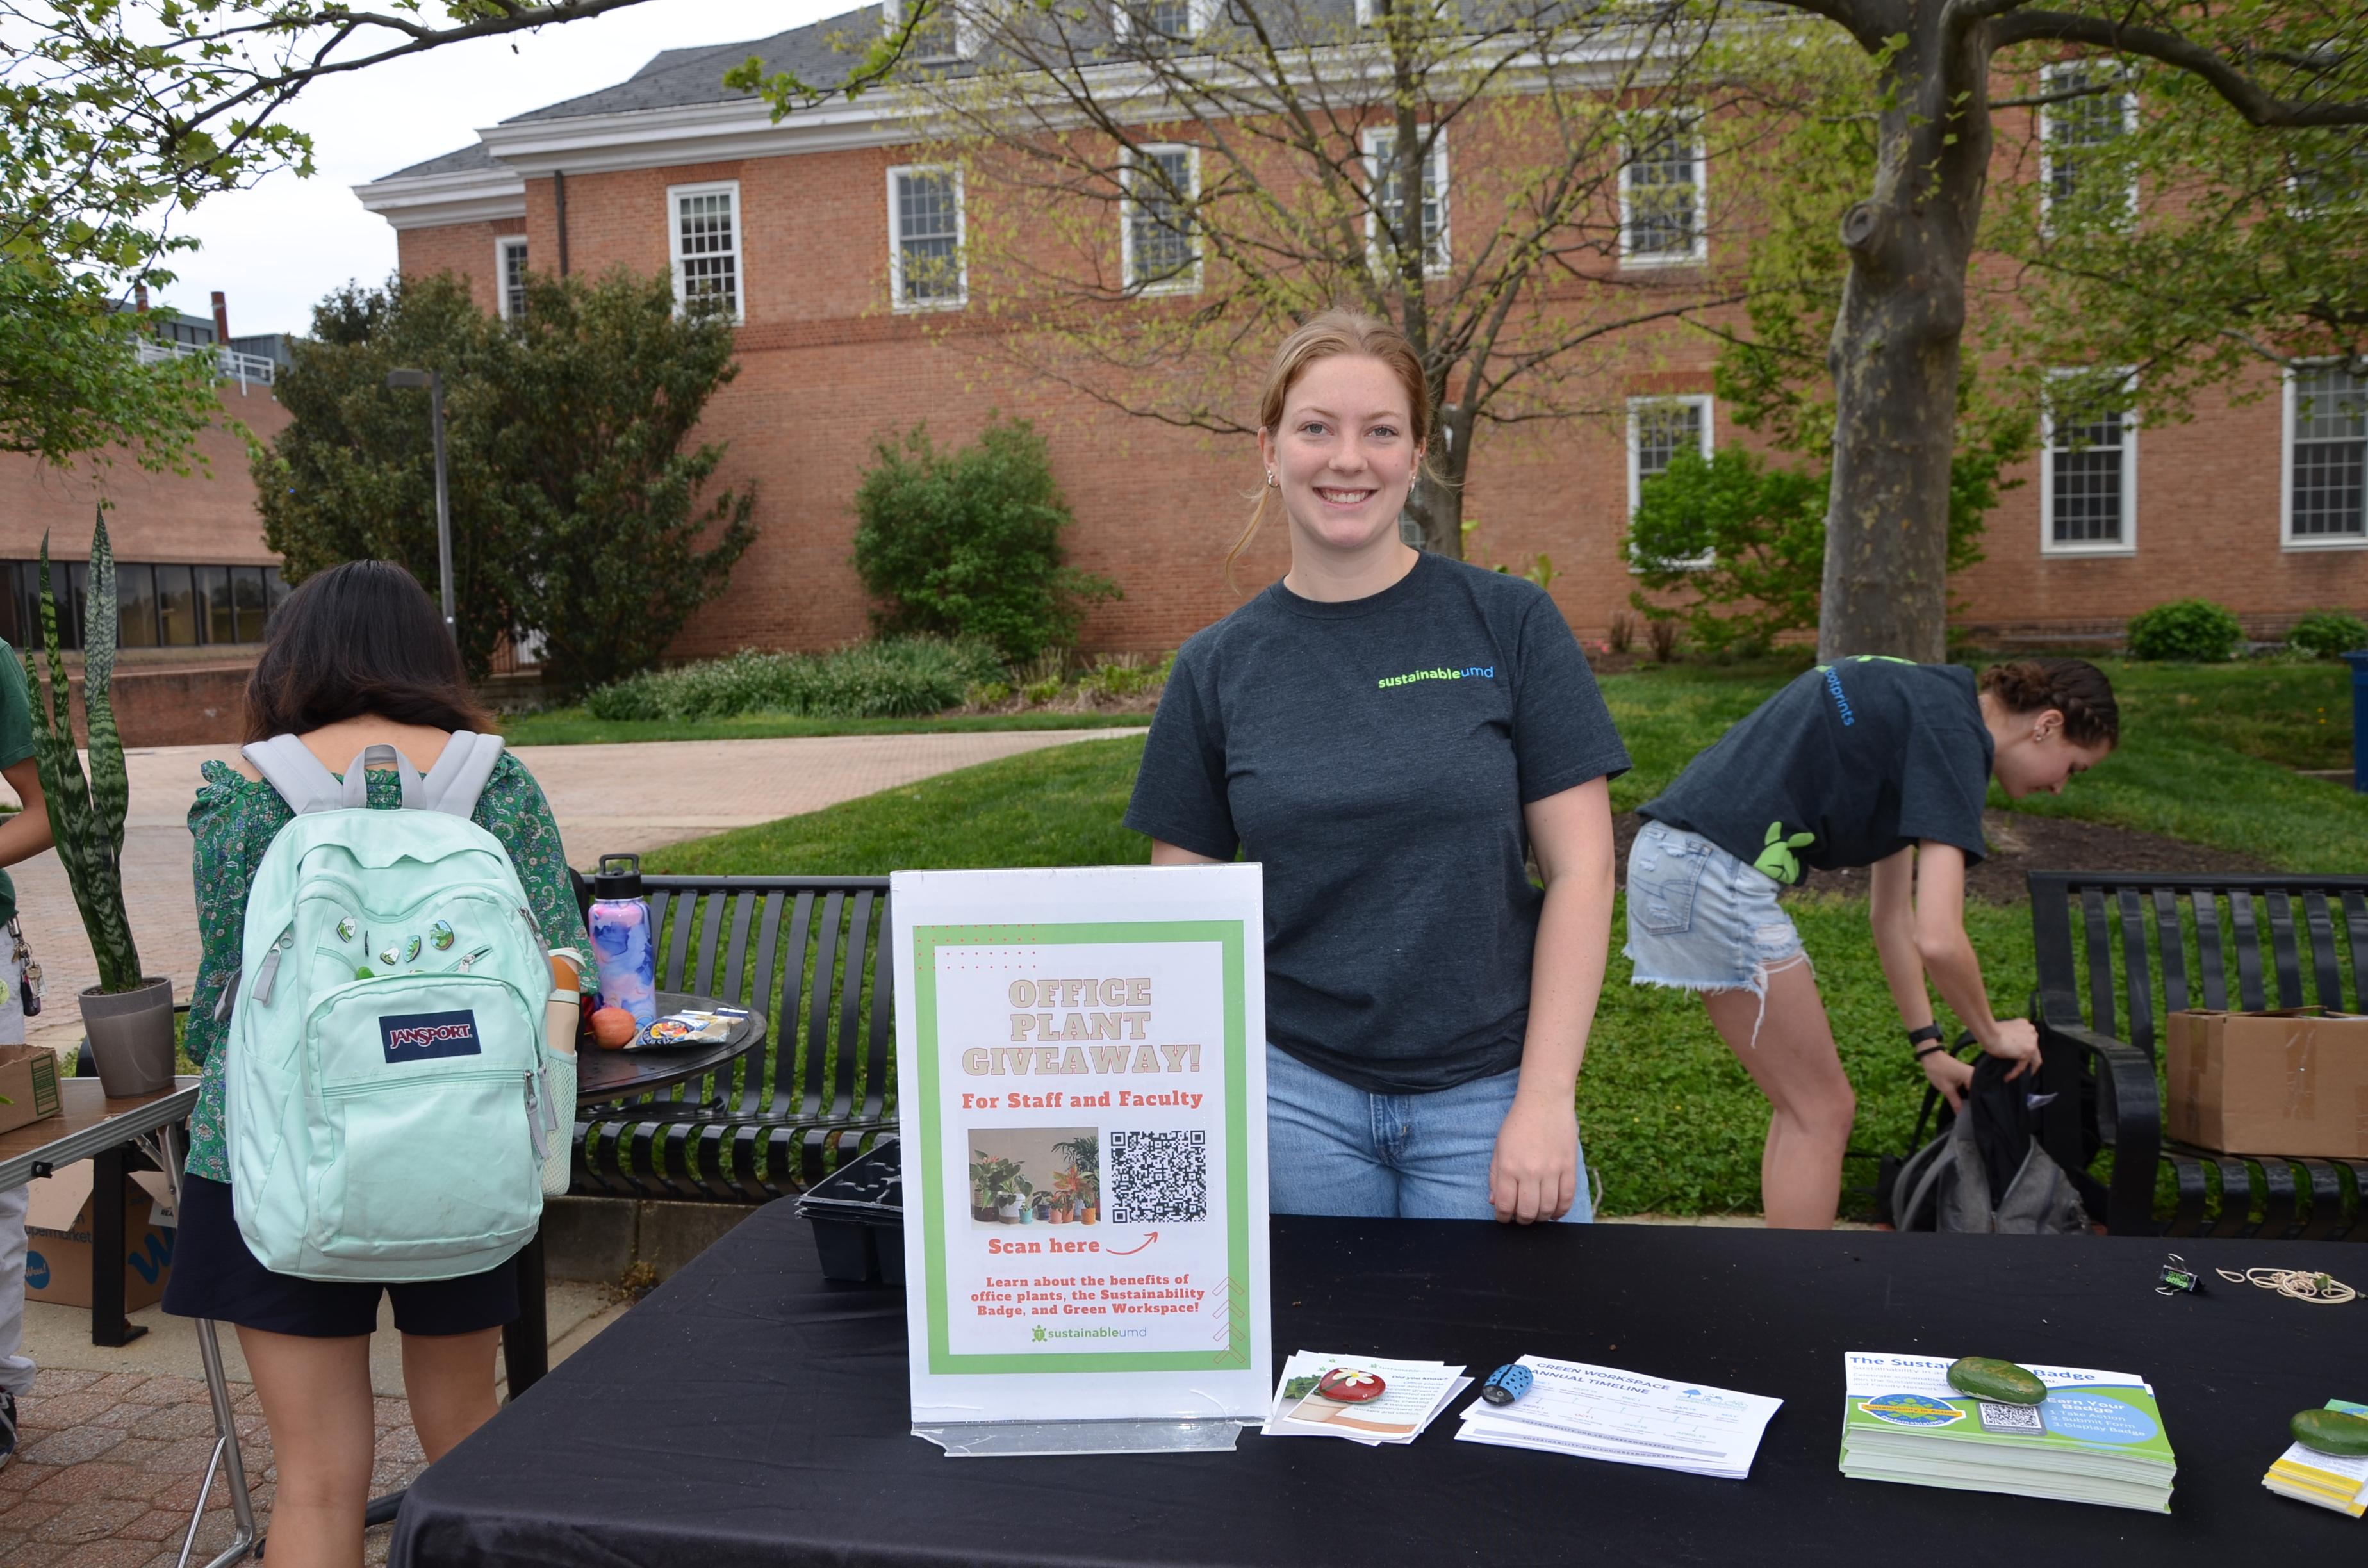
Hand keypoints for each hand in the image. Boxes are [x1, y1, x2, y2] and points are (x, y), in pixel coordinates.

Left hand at [1489, 1092, 1577, 1223]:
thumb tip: (1495, 1202)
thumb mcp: (1498, 1148)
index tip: (1504, 1218)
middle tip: (1521, 1217)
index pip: (1505, 1206)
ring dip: (1541, 1217)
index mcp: (1508, 1167)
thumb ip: (1495, 1177)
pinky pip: (1567, 1198)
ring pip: (1548, 1209)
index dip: (1503, 1218)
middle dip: (1522, 1220)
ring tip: (1537, 1214)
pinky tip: (1555, 1212)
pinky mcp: (1569, 1166)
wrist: (1544, 1101)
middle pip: (1527, 1212)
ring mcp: (1551, 1170)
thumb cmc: (1517, 1124)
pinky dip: (1561, 1210)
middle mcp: (1529, 1171)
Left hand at [1919, 1049, 1975, 1110]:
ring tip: (1968, 1111)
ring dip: (1970, 1099)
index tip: (1973, 1117)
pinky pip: (1971, 1087)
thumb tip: (1961, 1115)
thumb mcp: (1946, 1089)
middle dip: (1974, 1104)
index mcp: (1974, 1077)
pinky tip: (1965, 1102)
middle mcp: (1976, 1075)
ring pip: (1974, 1091)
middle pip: (1978, 1093)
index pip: (1980, 1095)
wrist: (1931, 1056)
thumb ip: (1956, 1103)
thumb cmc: (1938, 1070)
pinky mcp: (1968, 1075)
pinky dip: (1967, 1094)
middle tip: (1970, 1116)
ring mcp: (1973, 1075)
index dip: (1976, 1107)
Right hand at [1978, 1018, 2040, 1080]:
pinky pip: (2022, 1066)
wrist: (1989, 1033)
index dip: (2025, 1051)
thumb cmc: (1990, 1032)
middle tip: (2020, 1070)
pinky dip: (2015, 1073)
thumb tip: (2012, 1048)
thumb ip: (2013, 1036)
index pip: (2030, 1040)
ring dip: (2023, 1070)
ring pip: (2033, 1061)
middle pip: (2035, 1051)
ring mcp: (2032, 1041)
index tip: (2018, 1058)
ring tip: (2014, 1076)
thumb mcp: (2005, 1031)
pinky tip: (2007, 1076)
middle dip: (2028, 1062)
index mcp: (2026, 1025)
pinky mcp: (2028, 1051)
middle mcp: (2032, 1032)